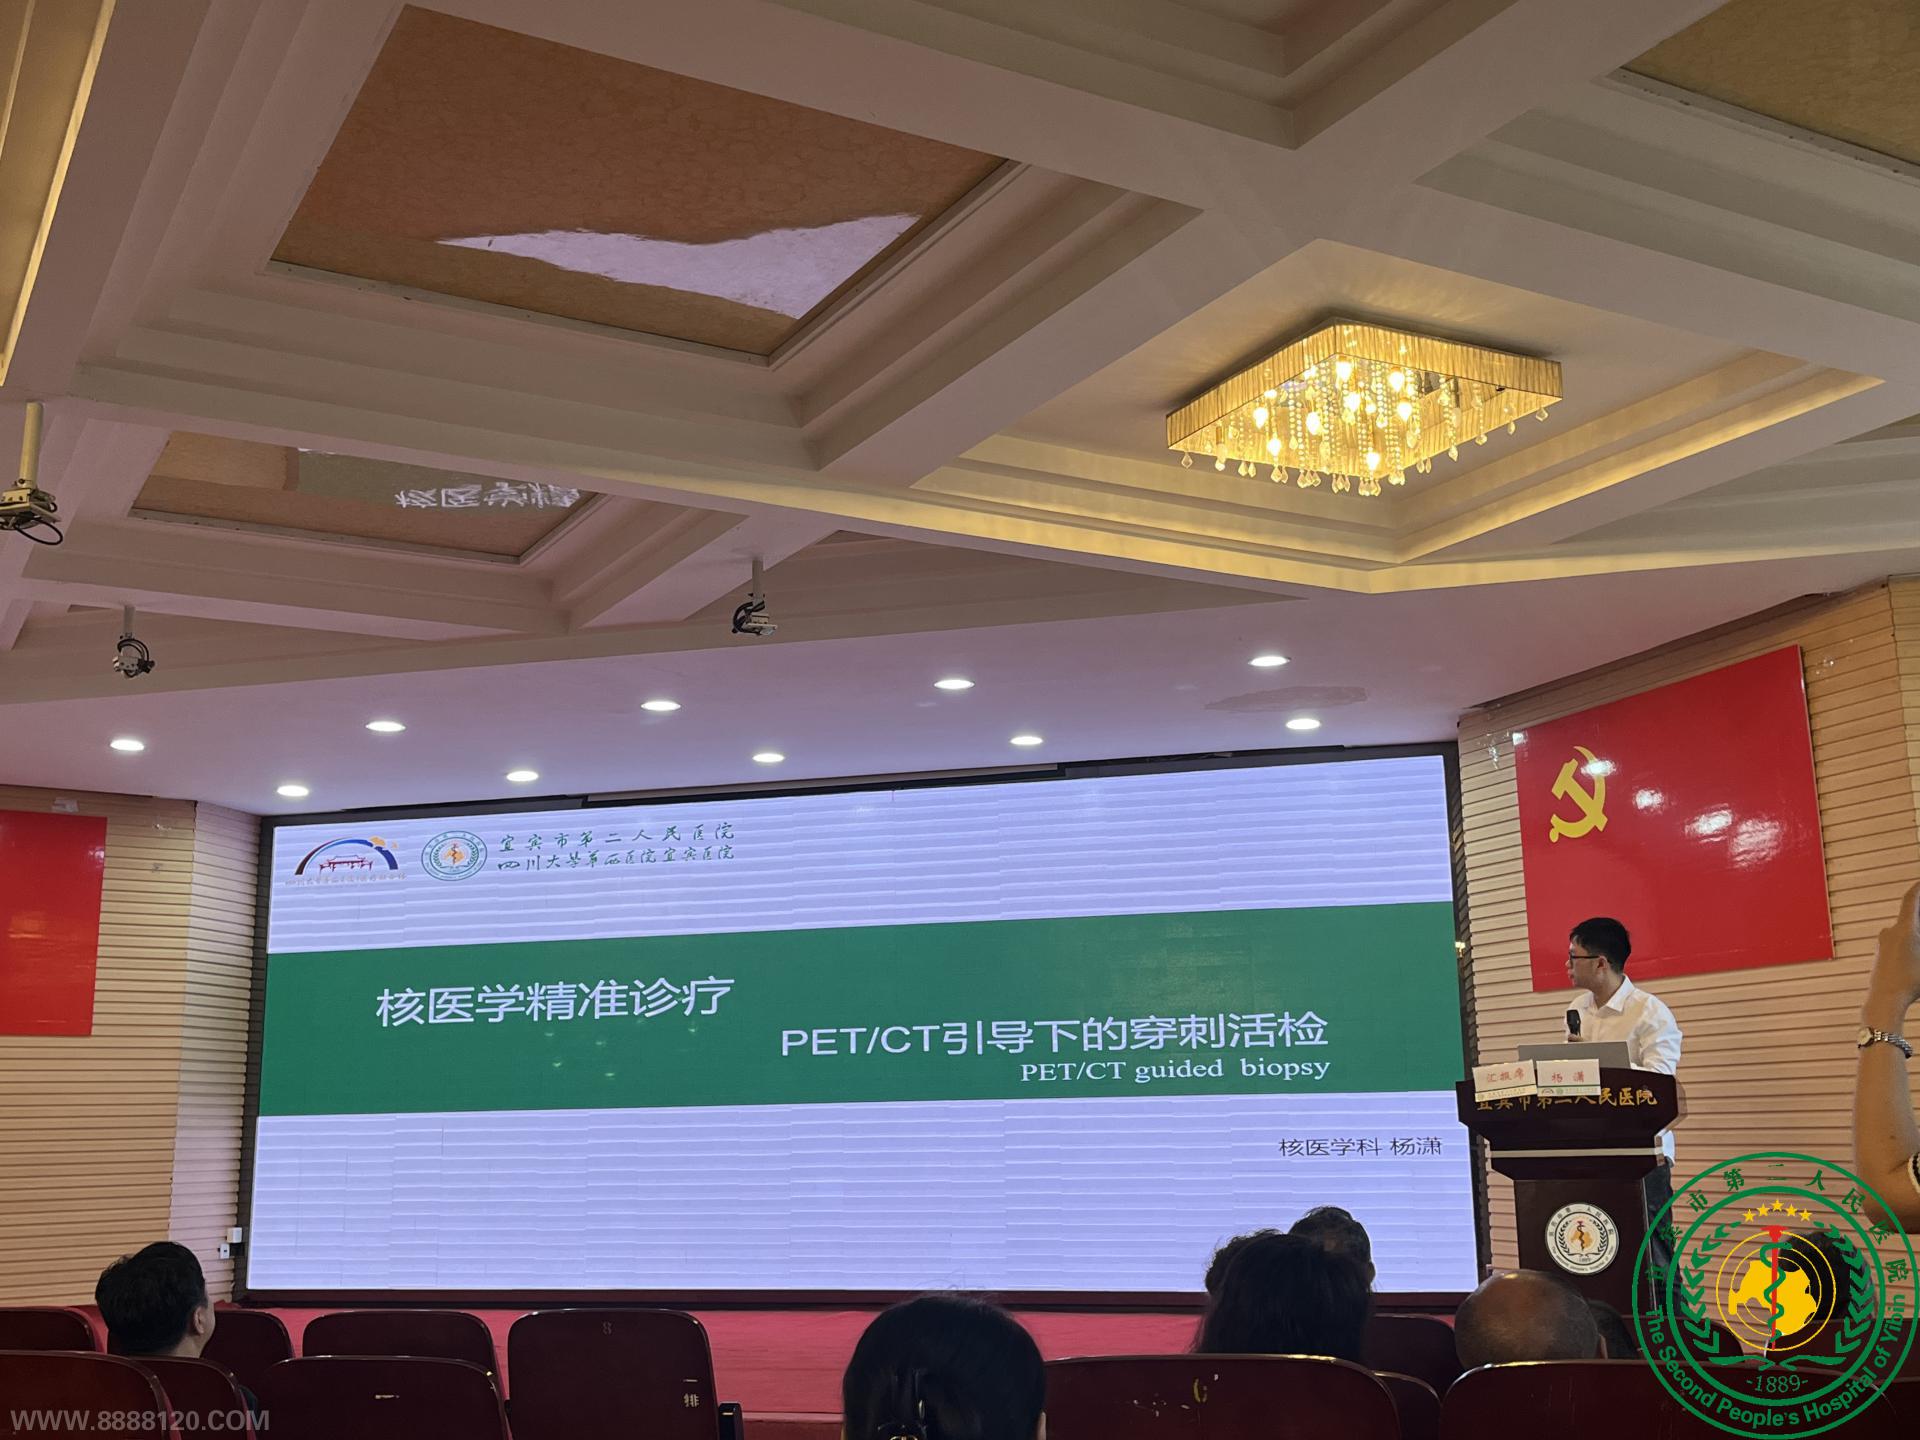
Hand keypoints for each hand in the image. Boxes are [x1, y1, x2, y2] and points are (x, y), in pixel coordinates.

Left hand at [1864, 880, 1919, 1027]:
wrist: (1885, 1000)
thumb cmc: (1912, 984)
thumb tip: (1918, 937)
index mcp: (1904, 930)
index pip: (1911, 900)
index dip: (1918, 888)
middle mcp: (1890, 932)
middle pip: (1910, 915)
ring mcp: (1883, 942)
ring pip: (1904, 929)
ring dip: (1916, 929)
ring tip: (1917, 945)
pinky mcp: (1880, 953)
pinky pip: (1898, 940)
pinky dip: (1910, 940)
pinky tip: (1915, 949)